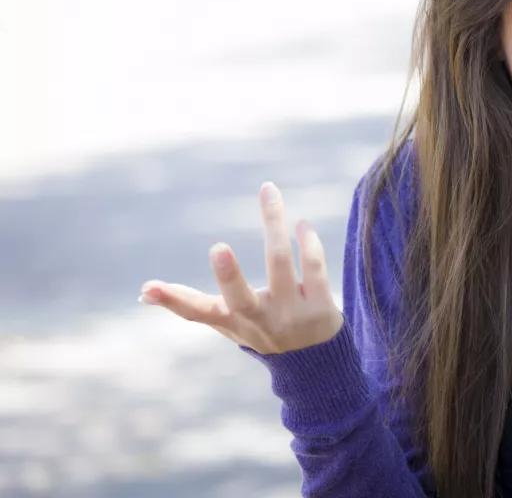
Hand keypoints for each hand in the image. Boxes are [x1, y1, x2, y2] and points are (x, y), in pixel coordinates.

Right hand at [140, 182, 343, 354]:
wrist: (318, 365)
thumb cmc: (263, 333)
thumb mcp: (228, 324)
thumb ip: (192, 307)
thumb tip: (144, 292)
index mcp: (234, 321)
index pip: (197, 313)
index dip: (173, 301)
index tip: (149, 288)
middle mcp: (260, 320)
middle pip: (241, 298)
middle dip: (228, 276)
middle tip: (217, 249)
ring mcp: (292, 315)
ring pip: (280, 265)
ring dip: (274, 225)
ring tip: (268, 192)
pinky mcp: (322, 308)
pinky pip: (314, 268)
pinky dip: (307, 242)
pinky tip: (301, 225)